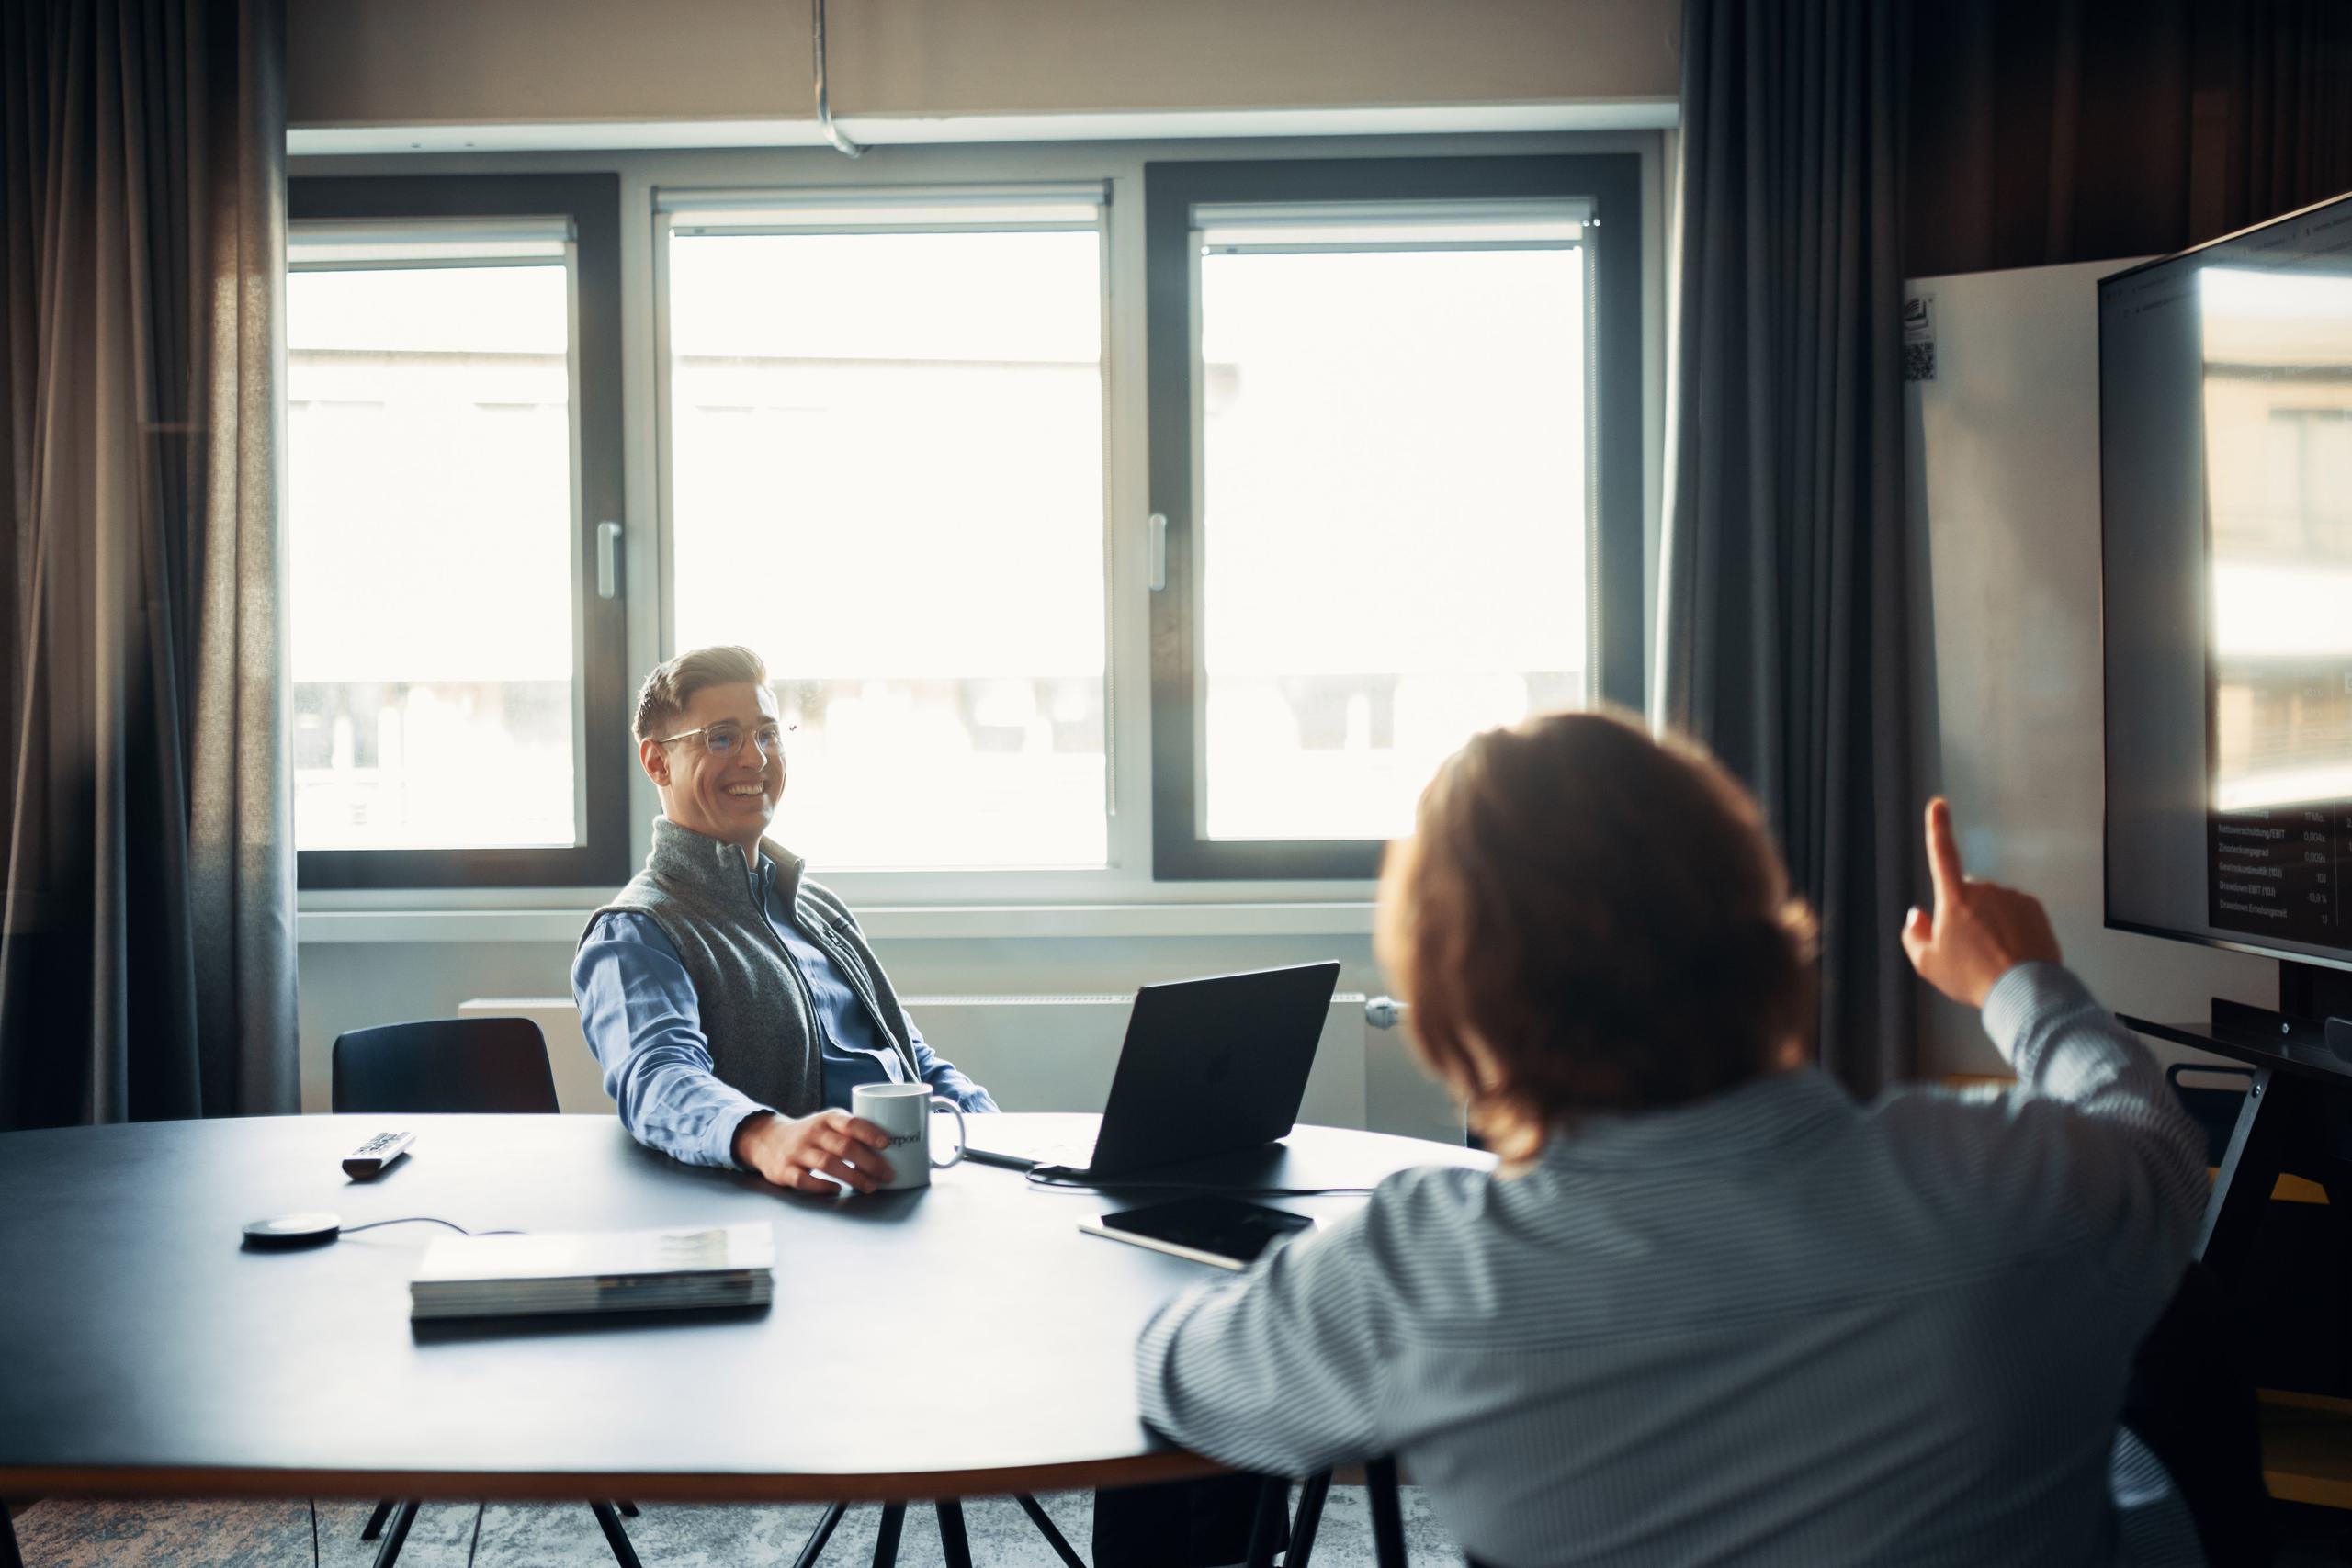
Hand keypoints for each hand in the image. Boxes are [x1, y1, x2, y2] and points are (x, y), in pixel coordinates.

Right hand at [732, 1109, 894, 1193]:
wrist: (767, 1140)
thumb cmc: (811, 1134)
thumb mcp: (828, 1124)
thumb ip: (852, 1131)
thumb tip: (893, 1147)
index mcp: (827, 1119)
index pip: (850, 1123)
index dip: (869, 1132)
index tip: (886, 1143)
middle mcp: (812, 1133)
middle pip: (843, 1146)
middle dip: (868, 1162)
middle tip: (886, 1175)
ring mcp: (797, 1152)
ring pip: (827, 1164)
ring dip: (852, 1176)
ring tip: (870, 1187)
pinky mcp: (785, 1171)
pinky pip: (804, 1180)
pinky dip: (822, 1186)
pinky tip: (837, 1190)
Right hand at [1900, 797, 2062, 1009]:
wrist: (2023, 990)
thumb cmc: (1972, 977)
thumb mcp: (1929, 964)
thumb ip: (1914, 936)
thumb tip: (1916, 916)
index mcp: (1954, 898)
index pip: (1942, 853)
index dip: (1938, 827)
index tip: (1938, 804)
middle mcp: (1985, 889)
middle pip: (1966, 893)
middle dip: (1965, 911)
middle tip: (1968, 948)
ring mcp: (2012, 897)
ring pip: (1992, 903)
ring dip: (1990, 921)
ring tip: (1993, 956)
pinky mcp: (2033, 908)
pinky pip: (2015, 911)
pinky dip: (2011, 927)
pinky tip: (2011, 951)